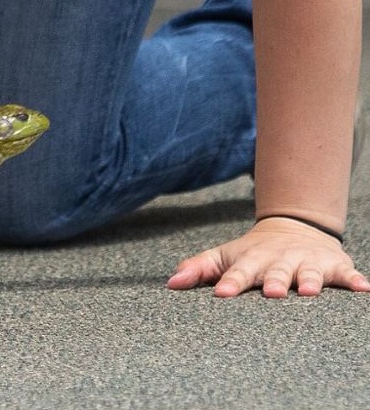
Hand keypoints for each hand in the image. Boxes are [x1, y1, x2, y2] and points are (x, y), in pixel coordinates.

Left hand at [166, 217, 369, 297]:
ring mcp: (308, 263)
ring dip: (309, 281)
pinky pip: (346, 275)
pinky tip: (362, 288)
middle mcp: (280, 261)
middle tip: (271, 293)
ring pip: (309, 274)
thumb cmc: (253, 253)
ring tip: (308, 292)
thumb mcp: (225, 256)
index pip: (238, 272)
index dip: (230, 281)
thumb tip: (170, 283)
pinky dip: (354, 280)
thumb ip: (199, 268)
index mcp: (252, 260)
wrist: (294, 228)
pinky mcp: (334, 267)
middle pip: (276, 272)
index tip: (221, 292)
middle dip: (273, 281)